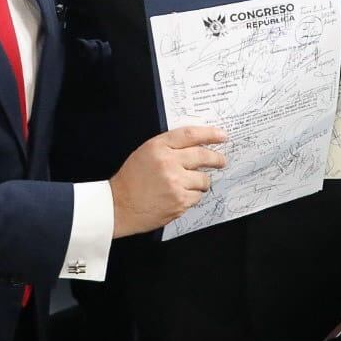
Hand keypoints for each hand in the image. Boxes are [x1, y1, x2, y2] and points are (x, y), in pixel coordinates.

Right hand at [109, 125, 227, 237]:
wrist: (119, 206)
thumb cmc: (131, 179)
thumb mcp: (145, 153)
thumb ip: (169, 147)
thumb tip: (197, 145)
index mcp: (158, 147)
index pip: (191, 135)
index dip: (210, 134)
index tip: (222, 136)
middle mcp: (168, 163)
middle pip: (203, 156)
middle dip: (217, 159)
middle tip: (221, 161)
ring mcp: (175, 183)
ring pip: (203, 180)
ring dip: (201, 182)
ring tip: (189, 184)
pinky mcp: (179, 202)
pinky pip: (197, 197)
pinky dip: (192, 196)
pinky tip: (179, 196)